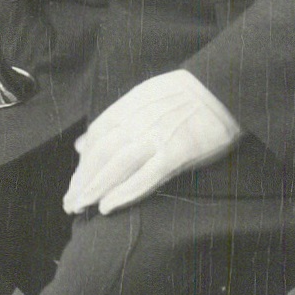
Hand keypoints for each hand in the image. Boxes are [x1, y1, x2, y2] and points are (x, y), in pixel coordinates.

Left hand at [62, 69, 240, 216]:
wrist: (225, 86)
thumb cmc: (187, 95)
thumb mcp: (143, 96)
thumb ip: (112, 120)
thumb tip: (82, 144)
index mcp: (128, 108)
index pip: (96, 139)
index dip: (83, 164)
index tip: (74, 182)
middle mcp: (137, 122)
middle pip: (100, 155)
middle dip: (82, 180)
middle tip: (70, 203)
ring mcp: (157, 138)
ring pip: (116, 166)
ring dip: (94, 188)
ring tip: (79, 207)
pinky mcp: (178, 152)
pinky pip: (146, 175)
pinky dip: (124, 191)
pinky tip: (108, 206)